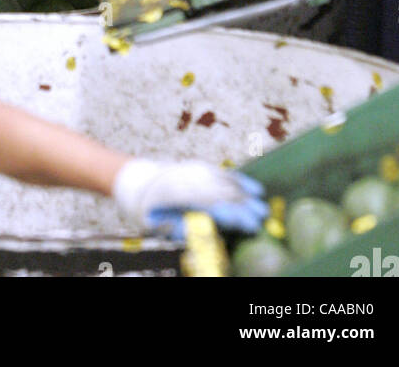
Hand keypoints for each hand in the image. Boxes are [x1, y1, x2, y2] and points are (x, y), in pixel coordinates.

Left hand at [113, 158, 267, 235]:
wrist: (136, 180)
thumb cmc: (148, 208)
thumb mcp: (157, 223)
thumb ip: (179, 228)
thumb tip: (199, 231)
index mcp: (178, 196)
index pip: (212, 205)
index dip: (233, 215)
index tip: (249, 223)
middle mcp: (189, 180)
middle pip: (221, 192)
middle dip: (243, 206)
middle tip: (261, 217)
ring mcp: (194, 171)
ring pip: (223, 180)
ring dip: (244, 193)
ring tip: (261, 205)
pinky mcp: (197, 167)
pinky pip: (220, 172)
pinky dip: (238, 180)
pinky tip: (253, 189)